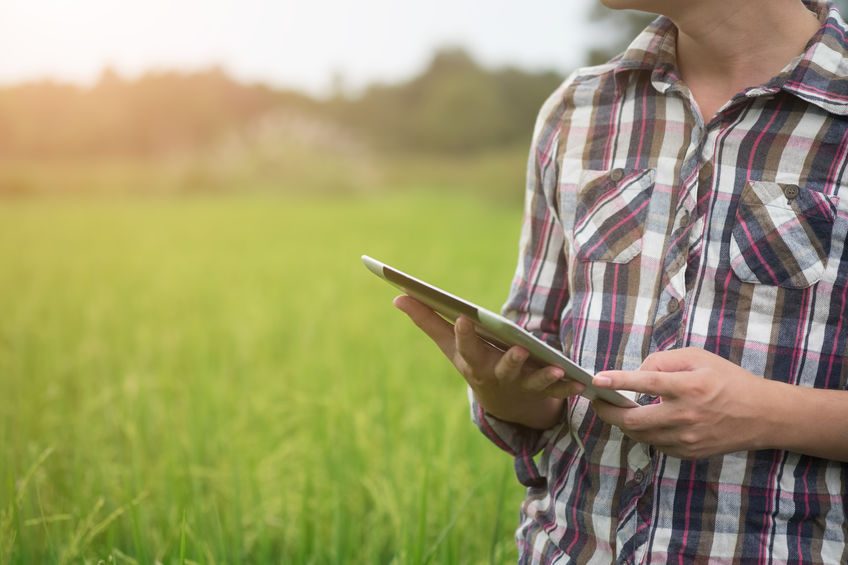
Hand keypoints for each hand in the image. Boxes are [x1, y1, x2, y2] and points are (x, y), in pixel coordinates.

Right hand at [393, 295, 584, 428]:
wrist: (504, 403)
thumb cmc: (473, 362)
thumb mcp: (451, 346)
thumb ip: (428, 321)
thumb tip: (398, 296)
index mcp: (473, 363)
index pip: (467, 347)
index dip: (465, 334)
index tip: (464, 317)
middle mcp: (497, 377)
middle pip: (502, 369)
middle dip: (510, 361)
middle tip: (518, 350)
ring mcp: (522, 385)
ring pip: (534, 382)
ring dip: (544, 377)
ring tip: (555, 367)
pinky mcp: (545, 391)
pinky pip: (559, 390)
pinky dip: (569, 386)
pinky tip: (582, 381)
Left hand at [590, 347, 771, 458]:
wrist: (762, 415)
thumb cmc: (728, 380)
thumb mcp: (698, 358)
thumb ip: (663, 361)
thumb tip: (636, 374)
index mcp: (689, 387)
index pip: (646, 383)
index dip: (618, 380)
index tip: (596, 379)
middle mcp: (686, 415)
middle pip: (633, 420)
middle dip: (607, 411)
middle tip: (597, 401)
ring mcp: (687, 439)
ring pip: (640, 435)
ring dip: (624, 422)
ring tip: (617, 409)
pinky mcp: (689, 453)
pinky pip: (655, 444)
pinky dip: (645, 432)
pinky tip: (645, 420)